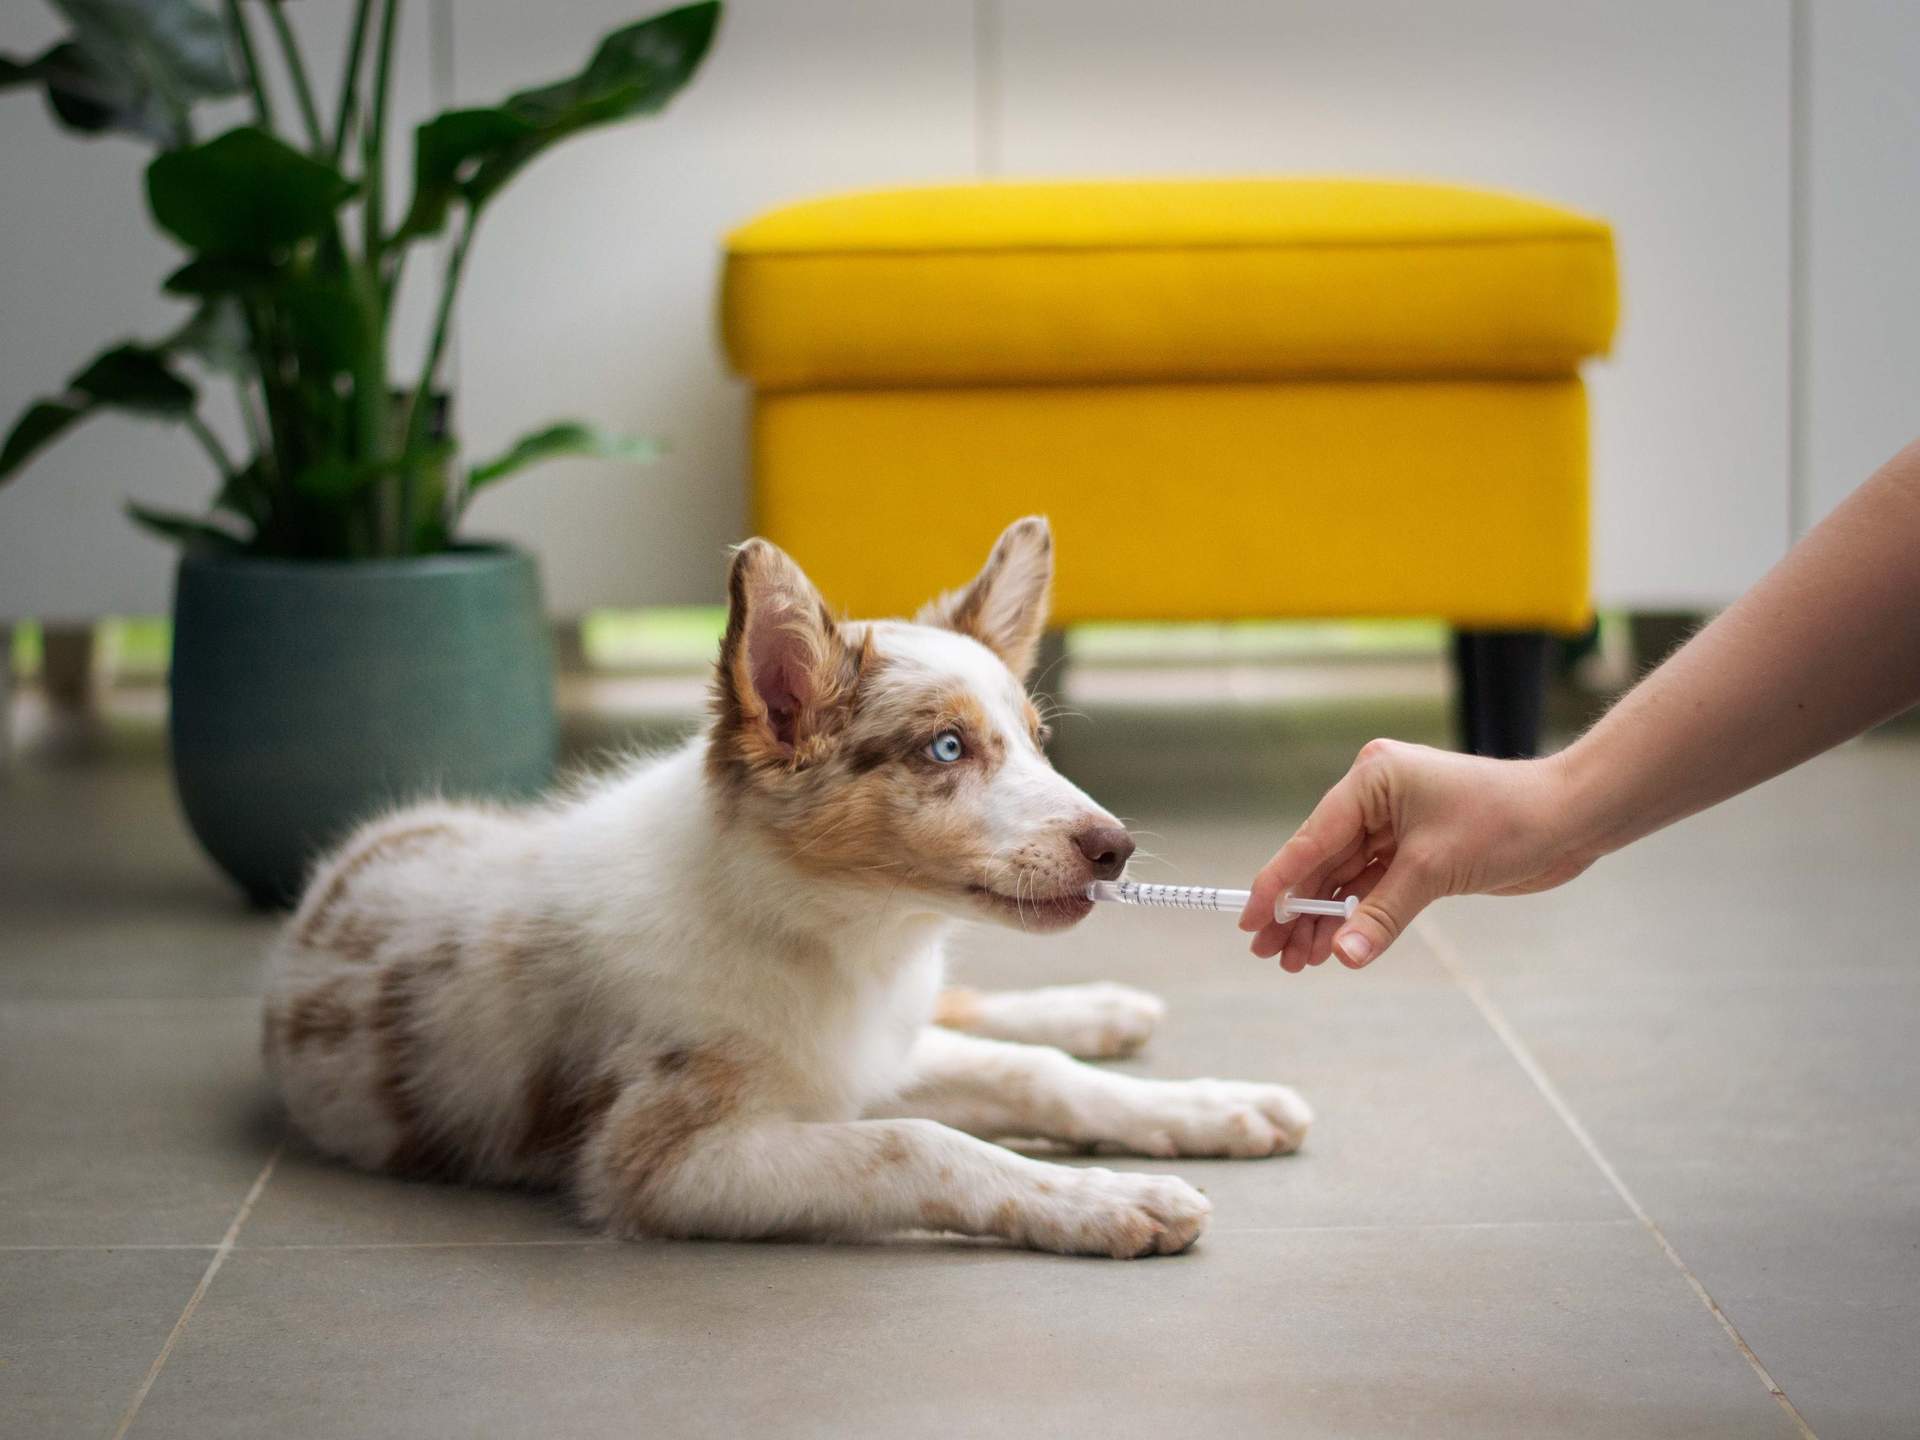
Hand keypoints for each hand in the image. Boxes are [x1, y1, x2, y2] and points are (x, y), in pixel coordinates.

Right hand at [1237, 739, 1594, 971]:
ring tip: (1297, 963)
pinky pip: (1372, 885)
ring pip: (1344, 878)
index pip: (1311, 838)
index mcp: (1371, 779)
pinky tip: (1334, 946)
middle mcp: (1376, 797)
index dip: (1277, 883)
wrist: (1570, 819)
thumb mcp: (1434, 868)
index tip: (1249, 920)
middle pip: (1321, 861)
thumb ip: (1382, 914)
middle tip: (1269, 954)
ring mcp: (1395, 823)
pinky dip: (1355, 915)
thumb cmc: (1506, 821)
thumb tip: (1343, 955)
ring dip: (1324, 920)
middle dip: (1297, 910)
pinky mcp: (1416, 849)